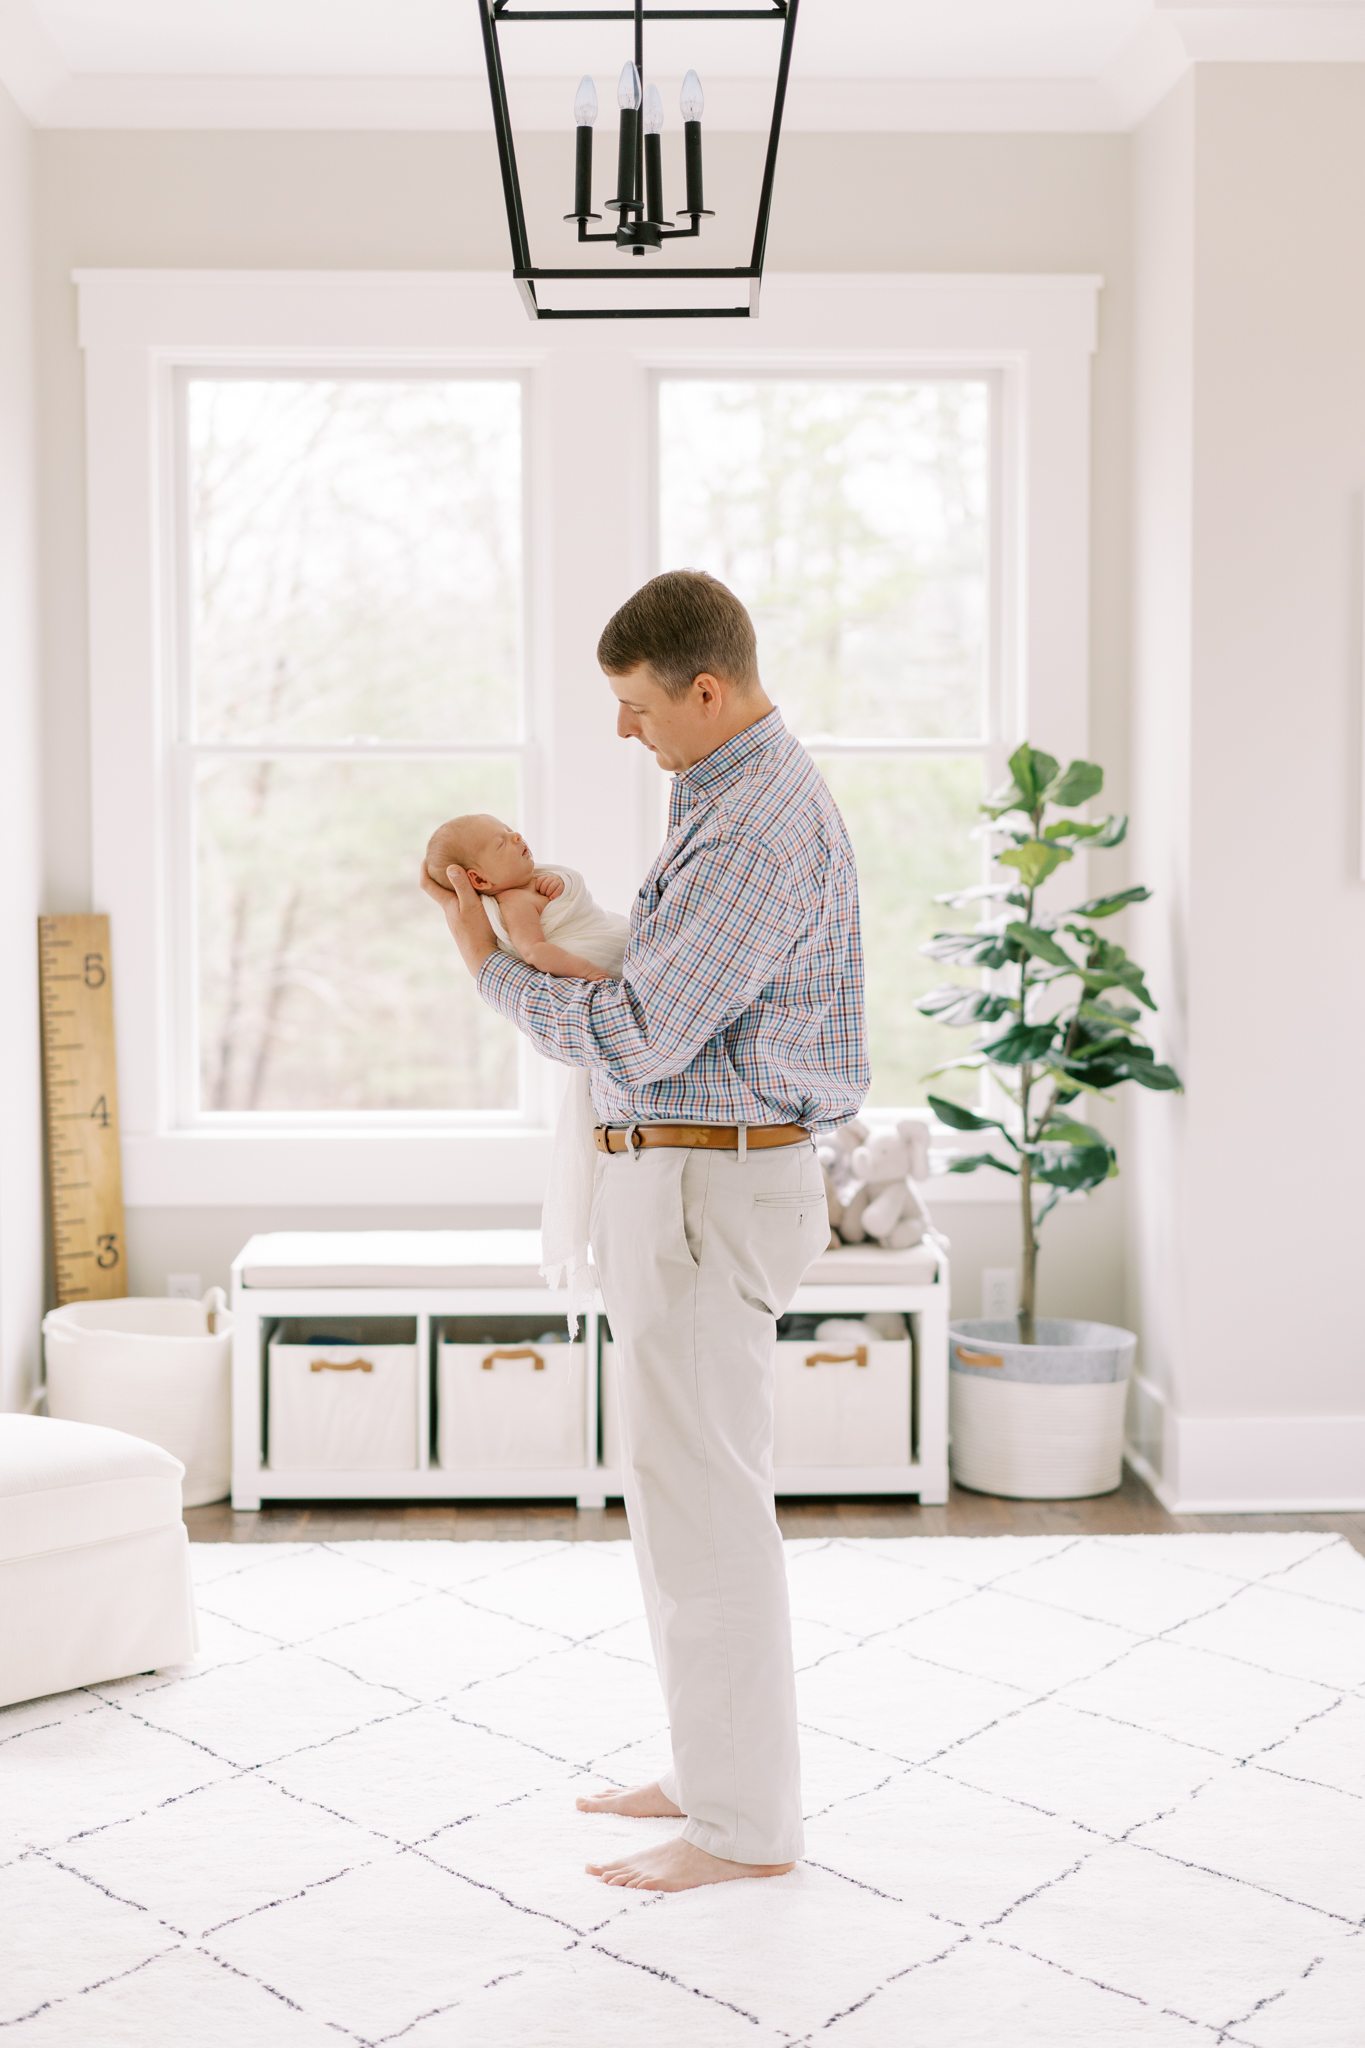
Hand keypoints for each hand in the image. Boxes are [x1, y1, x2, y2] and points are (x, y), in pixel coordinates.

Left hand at [418, 861, 498, 977]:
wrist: (484, 957)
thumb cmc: (478, 930)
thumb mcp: (471, 905)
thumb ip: (462, 886)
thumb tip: (450, 867)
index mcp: (447, 904)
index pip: (428, 884)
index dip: (424, 869)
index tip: (427, 857)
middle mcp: (450, 911)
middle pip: (441, 889)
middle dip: (442, 874)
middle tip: (449, 858)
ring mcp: (459, 920)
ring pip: (454, 898)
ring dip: (456, 884)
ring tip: (466, 872)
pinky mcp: (468, 926)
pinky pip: (464, 905)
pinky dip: (466, 895)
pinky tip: (479, 894)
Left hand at [535, 872, 565, 899]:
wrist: (562, 881)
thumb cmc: (550, 884)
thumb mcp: (544, 881)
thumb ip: (539, 884)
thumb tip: (531, 889)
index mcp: (546, 876)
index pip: (539, 880)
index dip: (537, 887)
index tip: (538, 890)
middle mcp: (551, 877)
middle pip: (545, 884)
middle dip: (543, 891)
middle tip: (543, 894)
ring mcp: (557, 881)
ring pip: (551, 887)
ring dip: (548, 893)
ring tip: (547, 896)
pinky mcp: (562, 886)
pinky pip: (558, 890)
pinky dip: (554, 895)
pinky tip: (551, 898)